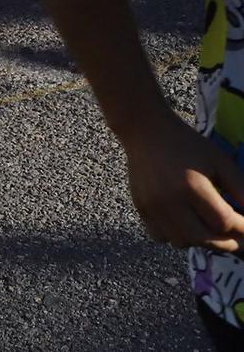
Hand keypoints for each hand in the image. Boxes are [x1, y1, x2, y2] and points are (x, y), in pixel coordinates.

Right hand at [124, 115, 243, 252]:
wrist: (146, 132)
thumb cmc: (188, 144)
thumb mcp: (220, 162)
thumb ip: (240, 189)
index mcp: (192, 186)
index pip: (224, 221)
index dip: (243, 227)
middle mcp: (169, 201)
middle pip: (204, 239)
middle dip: (227, 241)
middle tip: (237, 236)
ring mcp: (152, 207)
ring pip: (182, 242)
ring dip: (202, 241)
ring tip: (212, 230)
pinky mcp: (140, 209)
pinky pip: (161, 237)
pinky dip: (177, 236)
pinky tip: (186, 224)